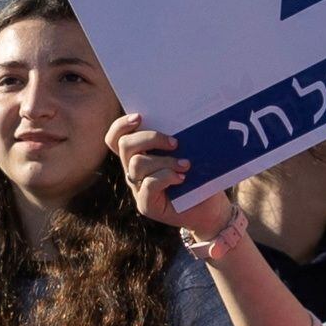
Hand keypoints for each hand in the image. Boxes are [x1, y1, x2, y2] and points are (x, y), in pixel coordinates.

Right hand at [110, 112, 237, 254]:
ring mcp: (137, 188)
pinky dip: (166, 177)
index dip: (121, 125)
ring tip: (185, 164)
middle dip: (150, 138)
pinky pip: (148, 184)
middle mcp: (133, 170)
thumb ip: (177, 138)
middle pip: (125, 145)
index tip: (140, 117)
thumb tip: (180, 119)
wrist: (209, 209)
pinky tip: (182, 178)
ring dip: (164, 160)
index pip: (116, 138)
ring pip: (136, 163)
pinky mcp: (146, 204)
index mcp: (138, 154)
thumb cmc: (200, 177)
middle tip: (175, 143)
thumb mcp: (188, 152)